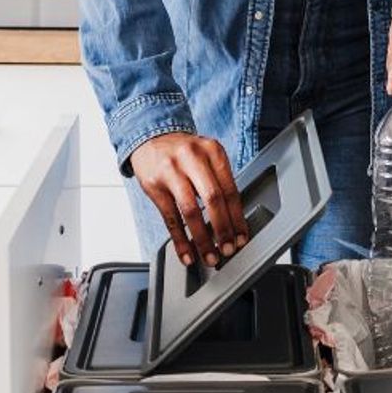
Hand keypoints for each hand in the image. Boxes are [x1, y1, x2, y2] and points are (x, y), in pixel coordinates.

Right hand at [127, 132, 246, 266]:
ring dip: (202, 239)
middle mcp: (193, 158)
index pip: (230, 189)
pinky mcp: (154, 186)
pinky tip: (186, 253)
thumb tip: (232, 221)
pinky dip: (180, 240)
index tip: (241, 237)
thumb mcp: (205, 156)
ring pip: (191, 211)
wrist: (150, 136)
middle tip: (227, 250)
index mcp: (212, 151)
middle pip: (213, 199)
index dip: (237, 217)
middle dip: (223, 229)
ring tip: (209, 256)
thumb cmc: (183, 152)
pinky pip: (170, 218)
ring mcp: (171, 171)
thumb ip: (218, 181)